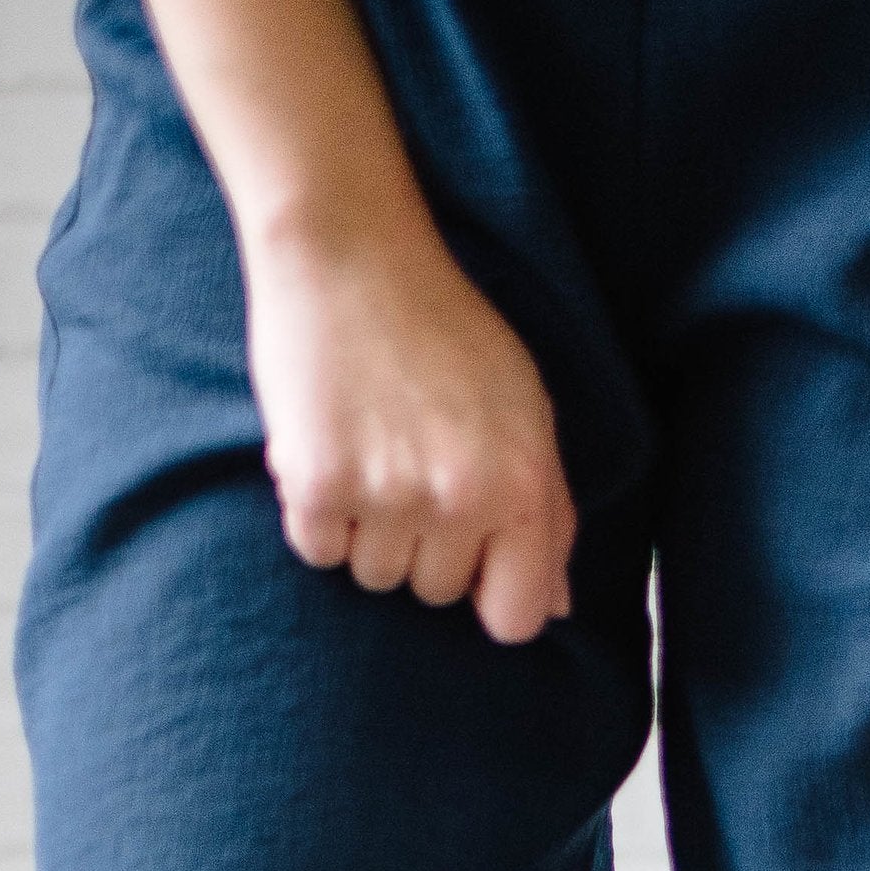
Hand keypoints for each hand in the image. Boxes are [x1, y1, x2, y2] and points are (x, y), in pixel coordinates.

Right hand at [244, 215, 578, 645]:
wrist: (351, 250)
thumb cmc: (445, 330)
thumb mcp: (525, 409)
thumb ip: (547, 512)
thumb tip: (553, 606)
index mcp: (522, 486)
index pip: (515, 619)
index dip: (491, 595)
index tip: (473, 561)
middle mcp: (460, 499)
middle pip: (436, 594)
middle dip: (425, 545)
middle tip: (411, 461)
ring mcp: (386, 495)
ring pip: (375, 577)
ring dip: (368, 531)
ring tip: (371, 448)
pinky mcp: (317, 484)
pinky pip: (317, 551)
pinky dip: (316, 514)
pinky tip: (329, 447)